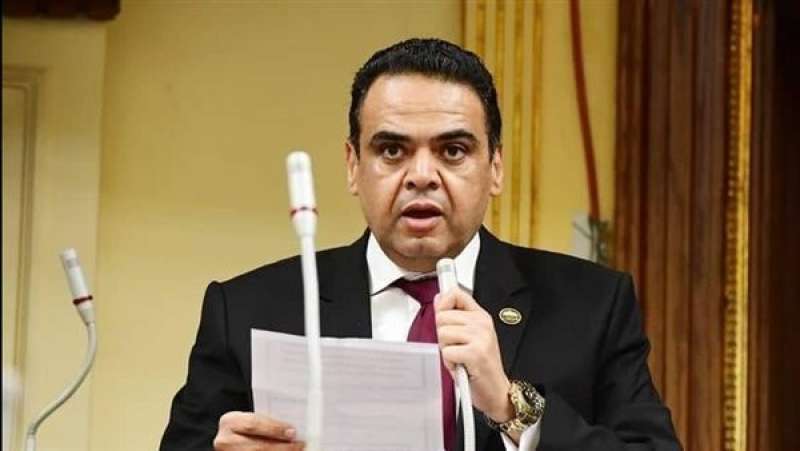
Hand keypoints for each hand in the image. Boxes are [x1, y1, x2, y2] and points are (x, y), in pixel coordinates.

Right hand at [214, 411, 303, 449]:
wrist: (230, 439)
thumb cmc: (242, 427)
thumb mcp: (248, 419)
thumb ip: (265, 422)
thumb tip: (289, 429)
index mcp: (230, 422)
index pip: (253, 424)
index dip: (274, 429)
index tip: (292, 432)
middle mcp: (226, 441)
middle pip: (257, 446)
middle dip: (280, 446)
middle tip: (298, 445)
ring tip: (294, 450)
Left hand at [434, 288, 513, 422]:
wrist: (496, 391)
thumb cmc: (480, 367)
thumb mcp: (469, 338)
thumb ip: (454, 317)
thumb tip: (439, 299)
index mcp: (481, 316)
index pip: (456, 293)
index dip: (443, 304)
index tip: (443, 314)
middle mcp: (482, 324)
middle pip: (442, 316)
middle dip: (443, 335)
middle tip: (456, 348)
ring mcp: (480, 337)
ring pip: (443, 333)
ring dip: (446, 350)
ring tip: (459, 358)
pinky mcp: (475, 353)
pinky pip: (447, 351)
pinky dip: (450, 363)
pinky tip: (461, 366)